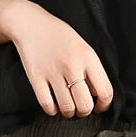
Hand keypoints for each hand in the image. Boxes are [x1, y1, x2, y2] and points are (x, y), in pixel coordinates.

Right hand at [0, 0, 113, 117]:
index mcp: (87, 57)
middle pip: (85, 105)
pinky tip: (54, 103)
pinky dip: (52, 110)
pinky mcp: (36, 78)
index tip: (98, 106)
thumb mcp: (83, 47)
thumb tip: (98, 96)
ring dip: (69, 112)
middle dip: (84, 111)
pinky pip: (48, 106)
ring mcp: (53, 72)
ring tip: (67, 105)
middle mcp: (71, 65)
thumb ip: (92, 70)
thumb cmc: (59, 37)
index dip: (104, 105)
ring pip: (67, 109)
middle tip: (80, 106)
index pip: (105, 91)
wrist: (31, 23)